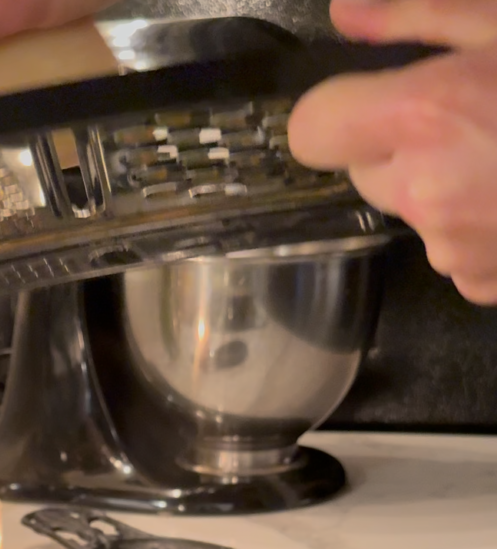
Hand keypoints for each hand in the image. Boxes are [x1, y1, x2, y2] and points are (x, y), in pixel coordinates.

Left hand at [288, 0, 496, 304]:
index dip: (338, 115)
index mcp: (423, 118)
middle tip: (473, 123)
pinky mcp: (475, 284)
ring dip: (443, 189)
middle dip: (402, 150)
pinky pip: (451, 252)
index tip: (378, 102)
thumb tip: (342, 15)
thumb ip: (416, 16)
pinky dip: (476, 229)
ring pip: (413, 212)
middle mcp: (422, 192)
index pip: (311, 131)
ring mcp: (449, 248)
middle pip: (365, 174)